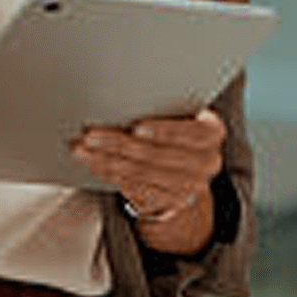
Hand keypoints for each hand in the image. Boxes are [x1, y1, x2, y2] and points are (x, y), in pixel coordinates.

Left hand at [71, 106, 224, 249]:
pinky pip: (138, 190)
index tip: (136, 127)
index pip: (191, 133)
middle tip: (91, 135)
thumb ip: (159, 104)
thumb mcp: (175, 111)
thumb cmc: (173, 125)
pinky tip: (96, 164)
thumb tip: (119, 93)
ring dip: (108, 160)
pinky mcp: (172, 203)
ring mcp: (191, 186)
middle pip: (158, 154)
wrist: (184, 164)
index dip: (164, 131)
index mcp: (211, 132)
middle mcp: (207, 162)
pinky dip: (113, 175)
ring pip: (143, 173)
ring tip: (84, 149)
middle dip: (120, 144)